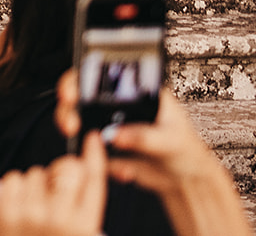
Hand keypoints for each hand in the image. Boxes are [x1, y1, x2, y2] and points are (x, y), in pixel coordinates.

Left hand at [0, 130, 106, 235]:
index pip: (95, 180)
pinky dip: (15, 188)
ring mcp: (30, 213)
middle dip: (62, 172)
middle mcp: (60, 218)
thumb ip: (81, 215)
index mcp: (84, 228)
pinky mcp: (4, 211)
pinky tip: (17, 206)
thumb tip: (79, 179)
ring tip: (32, 208)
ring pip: (36, 172)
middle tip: (55, 186)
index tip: (91, 139)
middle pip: (66, 168)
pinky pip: (14, 178)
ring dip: (35, 184)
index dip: (94, 155)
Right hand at [52, 71, 250, 235]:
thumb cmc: (185, 149)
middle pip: (81, 98)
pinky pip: (91, 153)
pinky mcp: (106, 150)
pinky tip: (122, 168)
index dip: (80, 80)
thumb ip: (144, 136)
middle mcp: (117, 106)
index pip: (100, 76)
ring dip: (78, 136)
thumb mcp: (172, 138)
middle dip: (69, 109)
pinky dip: (99, 162)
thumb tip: (116, 134)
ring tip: (94, 150)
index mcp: (134, 92)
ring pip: (79, 125)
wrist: (186, 180)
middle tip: (71, 123)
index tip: (71, 92)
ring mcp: (109, 127)